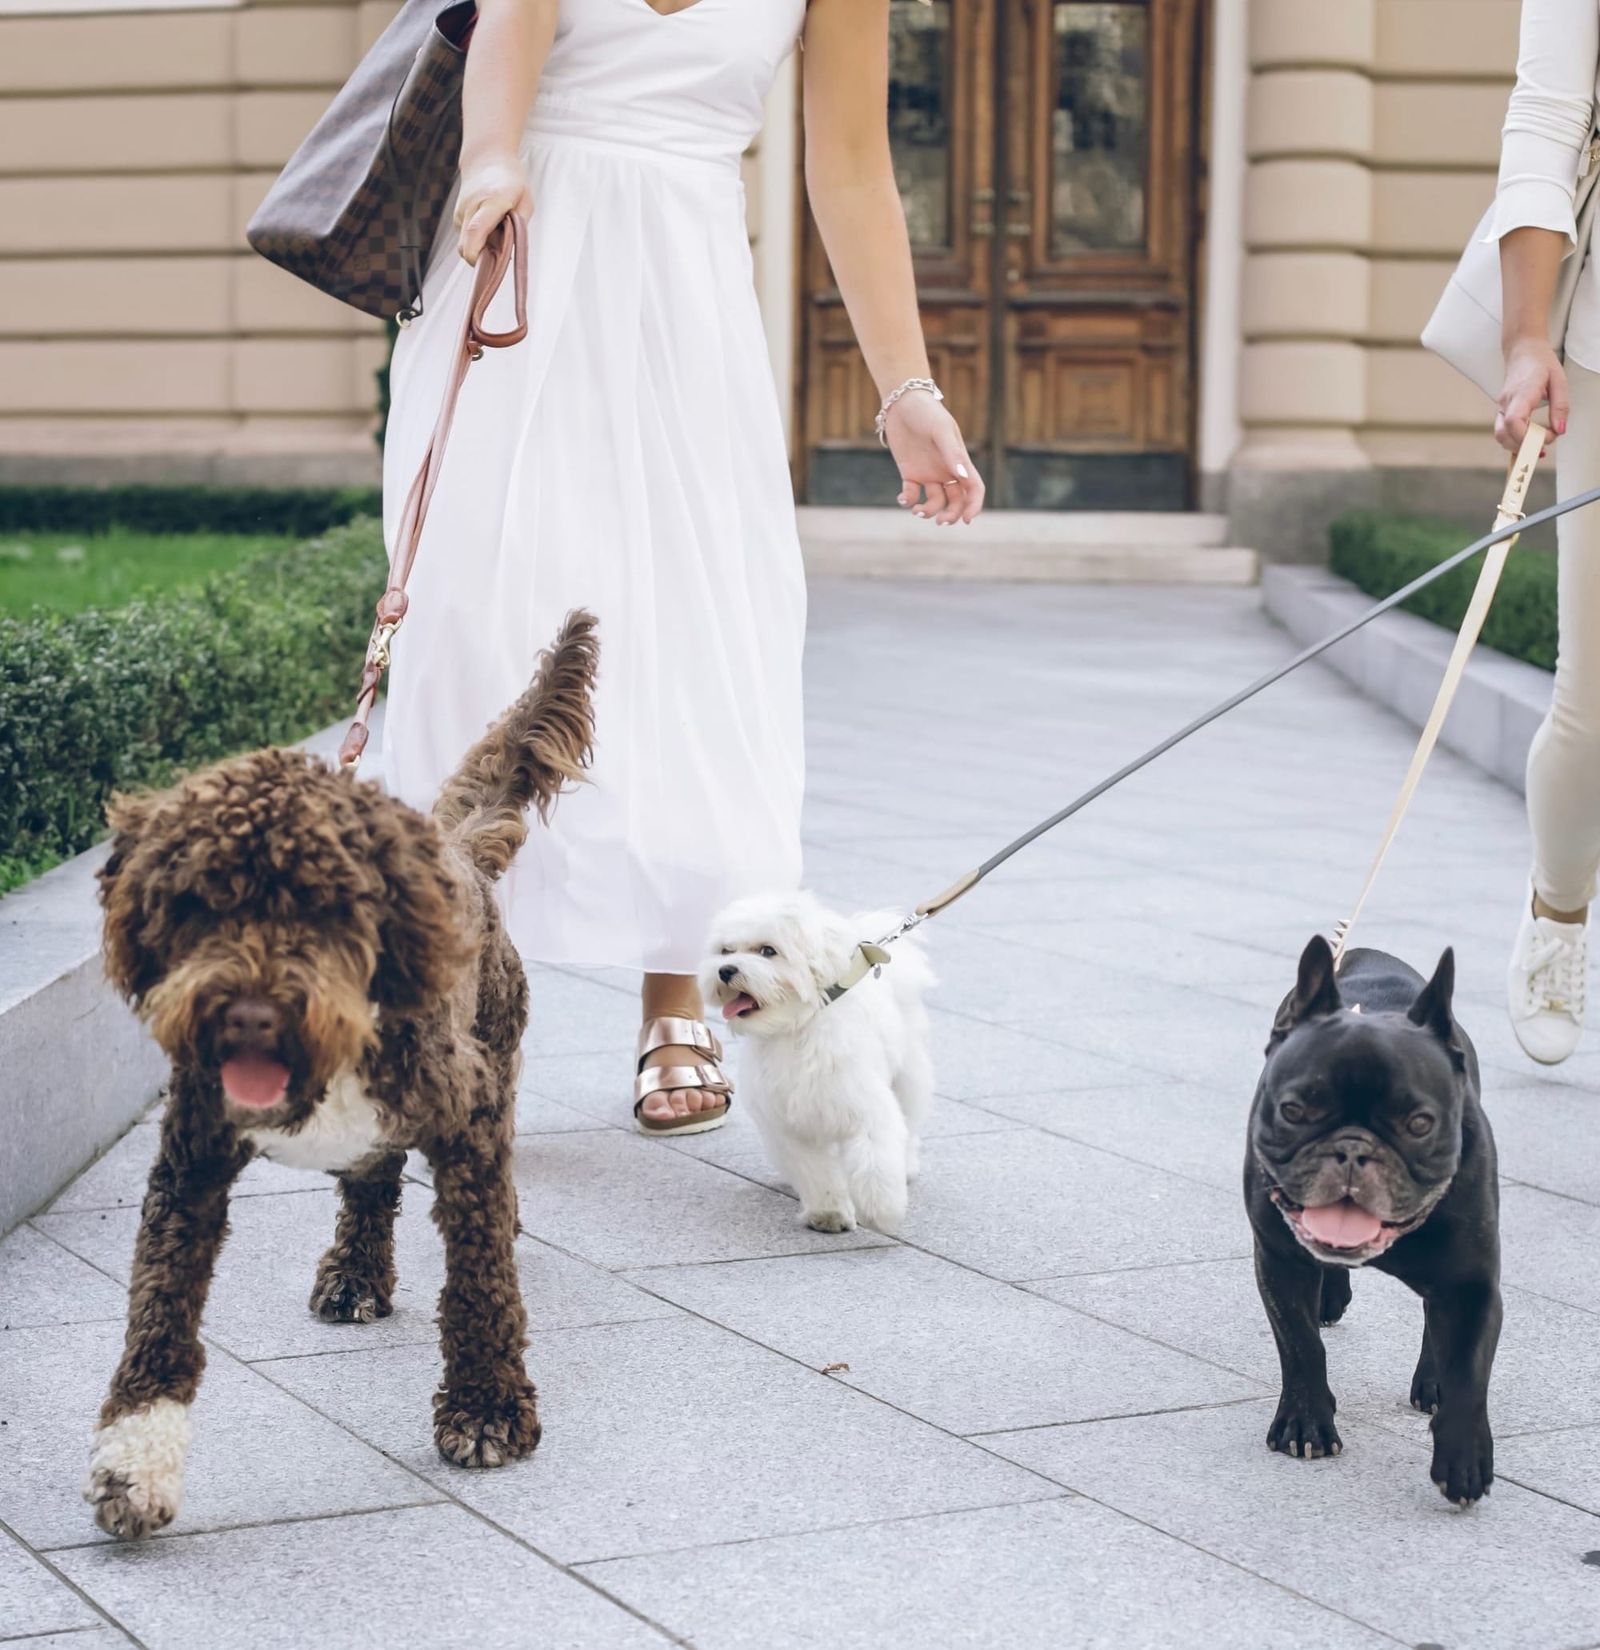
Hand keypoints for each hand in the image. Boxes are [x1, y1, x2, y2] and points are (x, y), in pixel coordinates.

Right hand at [456, 156, 532, 265]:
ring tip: (497, 237)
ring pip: (465, 245)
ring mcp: (461, 212)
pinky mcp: (457, 217)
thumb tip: (509, 251)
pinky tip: (489, 231)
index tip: (484, 267)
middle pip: (466, 246)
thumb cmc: (511, 180)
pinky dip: (477, 242)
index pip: (477, 230)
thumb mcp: (526, 201)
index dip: (477, 253)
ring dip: (481, 250)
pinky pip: (466, 239)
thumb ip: (519, 226)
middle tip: (500, 256)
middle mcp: (471, 207)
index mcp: (491, 201)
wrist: (486, 158)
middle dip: (482, 260)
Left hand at [885, 392, 985, 524]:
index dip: (973, 506)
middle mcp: (947, 470)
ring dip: (928, 511)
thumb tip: (962, 476)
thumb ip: (952, 453)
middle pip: (956, 501)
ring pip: (935, 501)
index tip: (966, 520)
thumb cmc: (927, 412)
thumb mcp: (941, 430)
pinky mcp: (910, 473)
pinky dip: (908, 500)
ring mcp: (929, 473)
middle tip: (940, 521)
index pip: (974, 489)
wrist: (901, 402)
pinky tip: (903, 498)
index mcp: (960, 461)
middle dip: (950, 514)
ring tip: (917, 511)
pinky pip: (912, 494)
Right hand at [1496, 336, 1567, 452]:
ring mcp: (1501, 408)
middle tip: (1545, 447)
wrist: (1522, 351)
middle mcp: (1506, 403)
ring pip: (1501, 436)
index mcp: (1522, 393)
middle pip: (1504, 434)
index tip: (1548, 437)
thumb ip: (1560, 407)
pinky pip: (1504, 432)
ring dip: (1518, 447)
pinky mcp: (1502, 412)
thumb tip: (1560, 430)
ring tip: (1539, 447)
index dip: (1528, 436)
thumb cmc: (1541, 363)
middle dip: (1525, 447)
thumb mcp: (1559, 381)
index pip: (1514, 421)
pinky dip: (1516, 442)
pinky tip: (1531, 441)